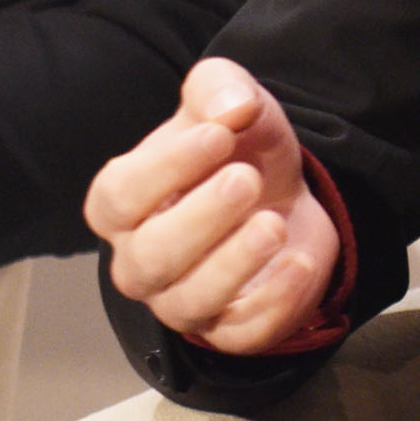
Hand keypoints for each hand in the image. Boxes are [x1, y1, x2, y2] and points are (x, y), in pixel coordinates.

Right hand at [87, 57, 339, 353]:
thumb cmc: (235, 151)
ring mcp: (182, 300)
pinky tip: (300, 261)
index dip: (164, 169)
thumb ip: (219, 88)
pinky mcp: (230, 329)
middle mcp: (141, 260)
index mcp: (122, 205)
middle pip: (150, 257)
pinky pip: (240, 333)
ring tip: (273, 223)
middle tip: (244, 180)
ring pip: (189, 302)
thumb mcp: (228, 101)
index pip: (119, 197)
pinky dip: (273, 301)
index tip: (217, 135)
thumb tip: (231, 108)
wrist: (284, 192)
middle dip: (199, 220)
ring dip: (233, 264)